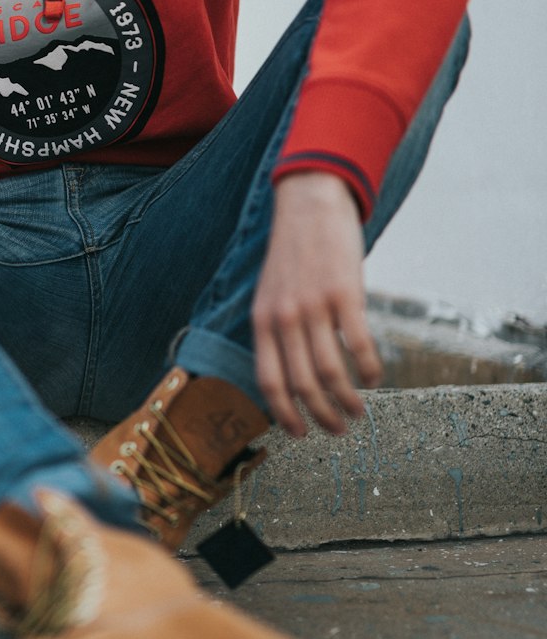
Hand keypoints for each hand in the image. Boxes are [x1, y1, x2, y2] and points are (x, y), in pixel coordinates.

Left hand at [252, 172, 382, 437]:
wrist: (310, 204)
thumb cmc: (294, 254)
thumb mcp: (270, 293)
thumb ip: (275, 330)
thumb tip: (290, 376)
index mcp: (262, 321)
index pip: (269, 382)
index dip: (285, 415)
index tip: (300, 434)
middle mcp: (284, 317)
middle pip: (303, 385)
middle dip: (322, 416)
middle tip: (339, 429)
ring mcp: (315, 306)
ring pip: (332, 373)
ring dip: (348, 401)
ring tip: (359, 411)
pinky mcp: (345, 294)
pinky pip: (360, 345)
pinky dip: (370, 370)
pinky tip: (376, 377)